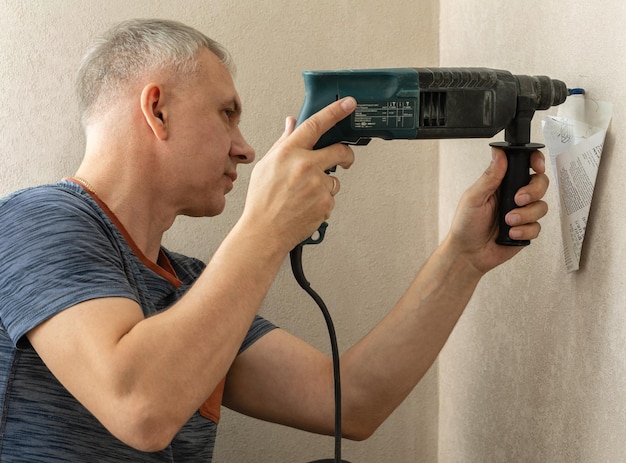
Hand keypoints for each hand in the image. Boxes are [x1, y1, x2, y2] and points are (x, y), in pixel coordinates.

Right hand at [242, 97, 355, 249]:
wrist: (265, 232)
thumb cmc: (261, 201)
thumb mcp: (266, 166)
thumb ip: (283, 143)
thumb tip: (291, 124)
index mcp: (289, 152)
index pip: (316, 124)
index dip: (336, 112)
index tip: (348, 104)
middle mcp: (305, 166)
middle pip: (339, 151)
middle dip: (346, 154)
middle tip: (344, 158)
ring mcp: (317, 185)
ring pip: (335, 179)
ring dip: (326, 184)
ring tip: (305, 195)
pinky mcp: (325, 202)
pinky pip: (331, 197)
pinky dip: (322, 201)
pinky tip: (306, 206)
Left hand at [444, 148, 548, 273]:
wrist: (468, 253)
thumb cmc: (465, 225)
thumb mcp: (474, 197)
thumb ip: (490, 176)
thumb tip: (499, 153)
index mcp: (501, 184)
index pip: (524, 166)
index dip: (536, 162)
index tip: (537, 166)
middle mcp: (514, 196)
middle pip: (540, 184)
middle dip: (533, 191)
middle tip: (518, 199)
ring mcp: (522, 213)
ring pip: (541, 206)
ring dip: (525, 215)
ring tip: (507, 221)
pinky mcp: (526, 230)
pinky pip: (537, 227)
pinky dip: (524, 231)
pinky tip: (510, 234)